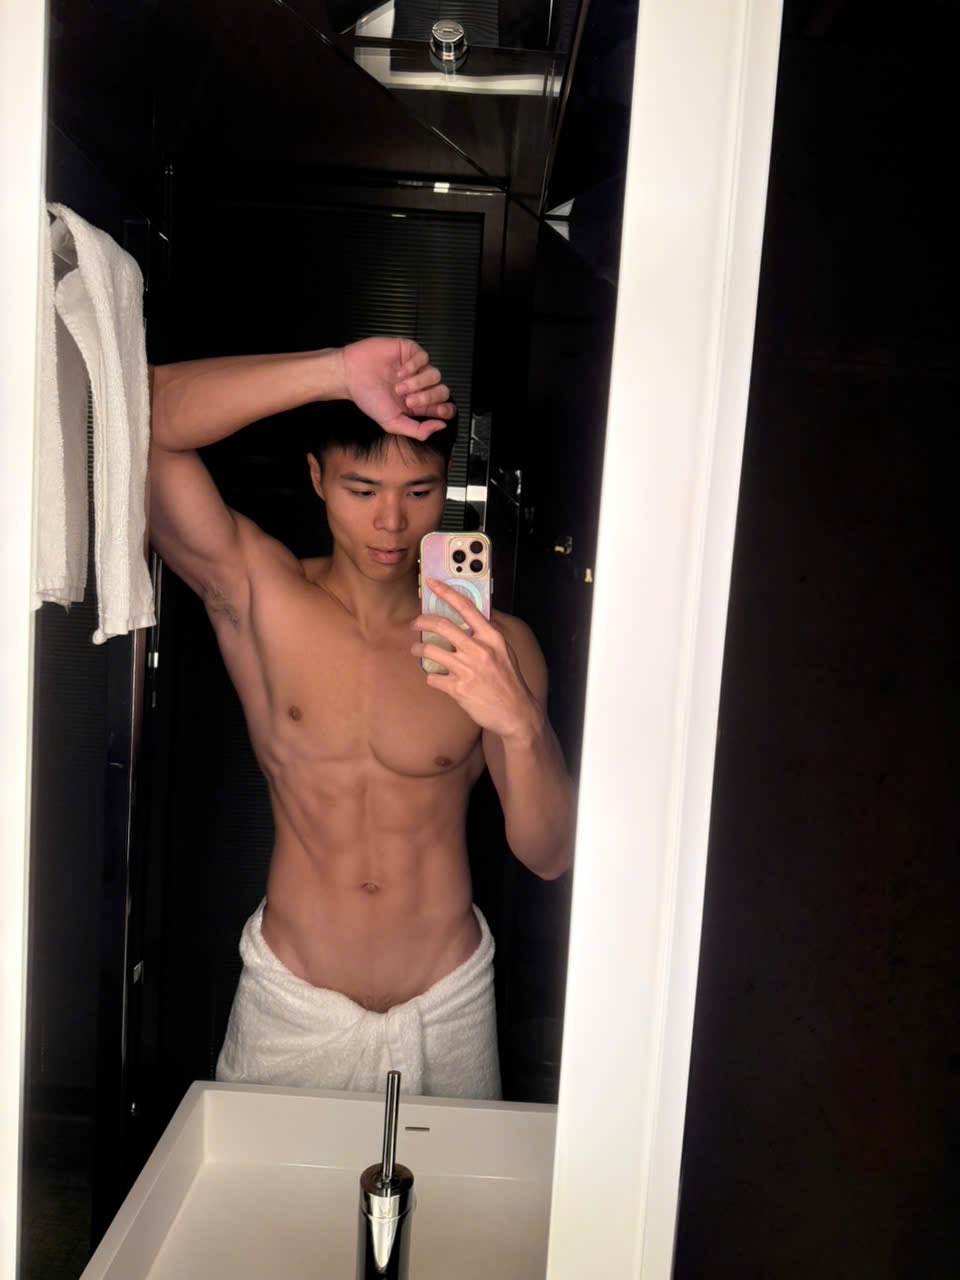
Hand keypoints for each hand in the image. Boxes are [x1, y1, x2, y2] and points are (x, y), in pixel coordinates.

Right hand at [341, 338, 454, 440]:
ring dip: (418, 383)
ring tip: (399, 386)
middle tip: (409, 400)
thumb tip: (441, 427)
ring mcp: (416, 368)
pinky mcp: (410, 351)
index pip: (445, 406)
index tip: (438, 411)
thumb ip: (418, 430)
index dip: (446, 410)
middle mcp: (420, 386)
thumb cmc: (368, 398)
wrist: (350, 376)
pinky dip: (413, 366)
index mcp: (419, 404)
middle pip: (442, 391)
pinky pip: (424, 357)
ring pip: (435, 374)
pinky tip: (399, 372)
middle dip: (428, 397)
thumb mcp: (392, 423)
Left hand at [410, 579, 542, 740]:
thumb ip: (486, 635)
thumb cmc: (509, 681)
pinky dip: (431, 677)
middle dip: (422, 622)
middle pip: (441, 626)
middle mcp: (479, 650)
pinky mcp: (458, 689)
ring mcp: (468, 670)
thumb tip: (467, 620)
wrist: (515, 712)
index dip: (446, 592)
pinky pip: (433, 677)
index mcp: (491, 638)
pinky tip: (436, 678)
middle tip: (415, 624)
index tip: (431, 583)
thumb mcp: (504, 651)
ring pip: (430, 651)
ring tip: (417, 651)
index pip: (466, 607)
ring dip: (418, 650)